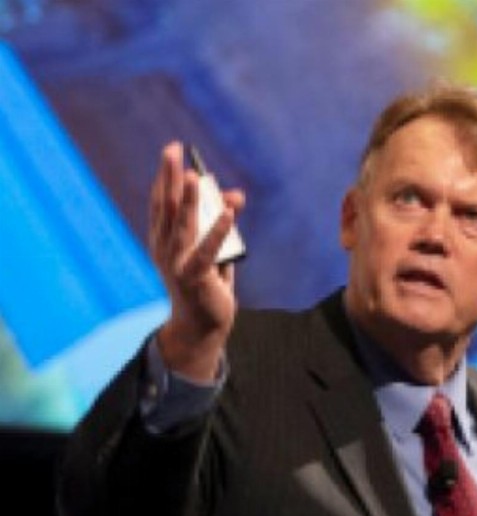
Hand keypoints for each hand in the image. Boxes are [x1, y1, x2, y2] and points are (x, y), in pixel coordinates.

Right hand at [148, 141, 245, 380]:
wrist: (202, 325)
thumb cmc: (206, 283)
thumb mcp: (214, 247)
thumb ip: (223, 221)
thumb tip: (235, 195)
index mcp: (162, 240)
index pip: (161, 203)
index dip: (165, 176)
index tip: (172, 151)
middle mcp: (164, 249)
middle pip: (166, 207)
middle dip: (169, 177)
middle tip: (173, 149)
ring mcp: (177, 264)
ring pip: (183, 225)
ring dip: (189, 200)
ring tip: (194, 176)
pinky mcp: (195, 277)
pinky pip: (208, 251)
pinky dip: (218, 231)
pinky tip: (227, 212)